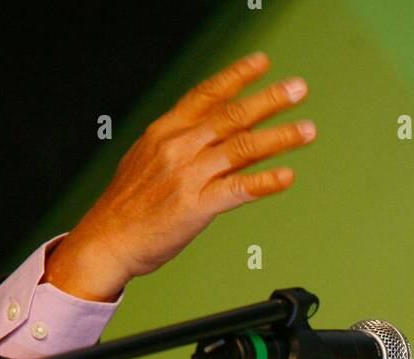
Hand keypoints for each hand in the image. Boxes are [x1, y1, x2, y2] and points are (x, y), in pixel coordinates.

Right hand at [45, 51, 314, 300]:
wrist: (107, 240)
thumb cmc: (127, 206)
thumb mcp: (147, 158)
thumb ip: (179, 143)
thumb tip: (207, 132)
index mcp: (166, 131)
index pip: (207, 94)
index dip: (237, 76)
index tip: (262, 64)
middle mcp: (179, 146)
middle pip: (232, 116)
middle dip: (269, 99)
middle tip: (298, 89)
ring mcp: (188, 175)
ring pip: (242, 148)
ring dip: (279, 137)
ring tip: (306, 130)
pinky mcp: (196, 207)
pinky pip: (238, 190)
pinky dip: (265, 182)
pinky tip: (286, 177)